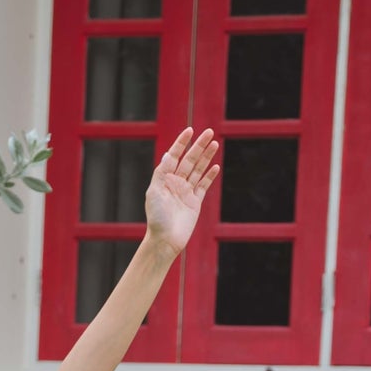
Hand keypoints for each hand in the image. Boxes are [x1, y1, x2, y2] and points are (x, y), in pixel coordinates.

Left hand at [144, 127, 218, 254]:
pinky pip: (204, 185)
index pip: (174, 156)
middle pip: (190, 160)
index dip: (181, 143)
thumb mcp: (155, 192)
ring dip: (206, 157)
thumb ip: (162, 173)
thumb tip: (169, 154)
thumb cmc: (157, 217)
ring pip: (198, 170)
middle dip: (199, 146)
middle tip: (209, 132)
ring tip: (215, 143)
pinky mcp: (195, 202)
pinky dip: (209, 176)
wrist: (165, 239)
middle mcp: (176, 182)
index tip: (190, 130)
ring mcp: (186, 191)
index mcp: (164, 178)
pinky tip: (215, 166)